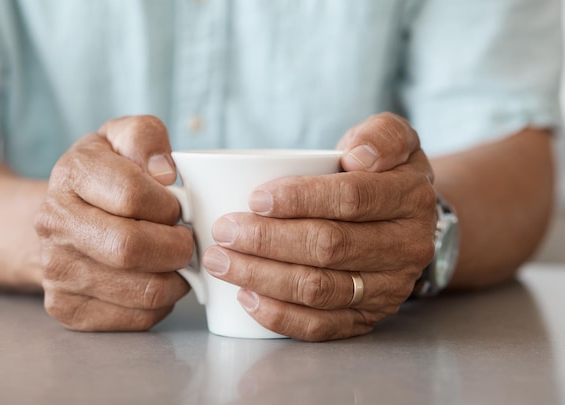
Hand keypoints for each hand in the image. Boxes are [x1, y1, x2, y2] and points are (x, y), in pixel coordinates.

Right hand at [35, 115, 193, 330]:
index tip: (177, 206)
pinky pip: (137, 318)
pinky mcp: (68, 309)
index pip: (133, 195)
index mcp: (71, 174)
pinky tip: (156, 280)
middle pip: (131, 249)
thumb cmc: (105, 176)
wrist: (61, 218)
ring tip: (174, 261)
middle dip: (177, 247)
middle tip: (185, 241)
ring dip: (176, 278)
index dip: (169, 204)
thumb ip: (145, 137)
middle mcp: (54, 224)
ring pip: (142, 290)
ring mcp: (56, 271)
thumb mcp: (122, 139)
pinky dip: (161, 304)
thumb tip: (165, 172)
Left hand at [202, 113, 436, 340]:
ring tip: (221, 262)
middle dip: (267, 242)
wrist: (404, 220)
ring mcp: (389, 288)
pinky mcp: (368, 316)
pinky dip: (280, 315)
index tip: (255, 199)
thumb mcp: (392, 139)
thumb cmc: (382, 174)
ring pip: (319, 290)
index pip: (351, 199)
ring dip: (263, 277)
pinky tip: (247, 297)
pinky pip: (322, 326)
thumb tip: (359, 156)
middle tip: (223, 232)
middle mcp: (406, 248)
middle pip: (329, 248)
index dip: (300, 199)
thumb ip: (381, 135)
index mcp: (410, 198)